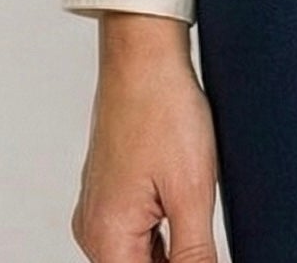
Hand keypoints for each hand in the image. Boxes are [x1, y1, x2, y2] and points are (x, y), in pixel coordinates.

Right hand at [71, 13, 220, 261]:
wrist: (144, 54)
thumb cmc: (163, 109)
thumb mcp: (192, 190)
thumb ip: (195, 254)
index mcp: (106, 237)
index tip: (203, 250)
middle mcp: (94, 229)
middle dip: (177, 261)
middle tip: (202, 230)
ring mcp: (99, 210)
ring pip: (140, 255)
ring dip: (172, 251)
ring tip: (196, 217)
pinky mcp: (111, 193)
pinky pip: (136, 231)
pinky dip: (164, 233)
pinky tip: (187, 212)